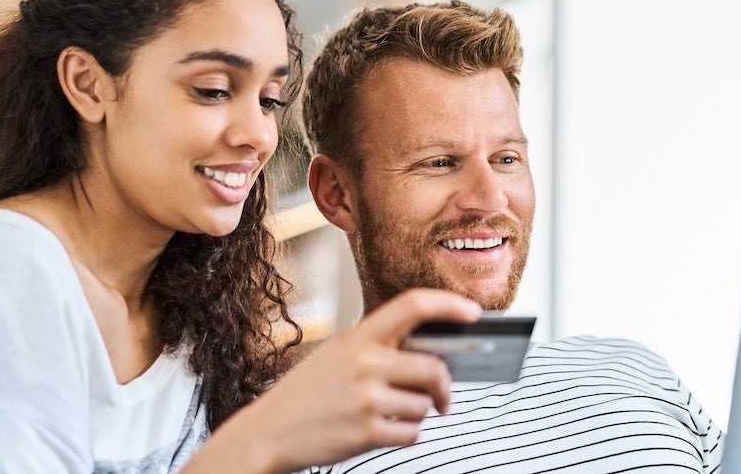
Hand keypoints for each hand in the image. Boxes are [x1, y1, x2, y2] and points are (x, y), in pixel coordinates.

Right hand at [187, 289, 480, 472]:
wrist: (267, 432)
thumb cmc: (307, 395)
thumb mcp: (337, 357)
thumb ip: (379, 351)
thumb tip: (436, 358)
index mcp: (357, 336)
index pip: (413, 304)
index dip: (449, 304)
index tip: (474, 312)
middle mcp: (364, 362)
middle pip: (434, 367)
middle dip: (444, 387)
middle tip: (443, 399)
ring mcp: (366, 398)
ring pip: (424, 405)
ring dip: (416, 415)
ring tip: (390, 416)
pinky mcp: (366, 431)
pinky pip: (411, 434)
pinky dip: (405, 436)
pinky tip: (383, 432)